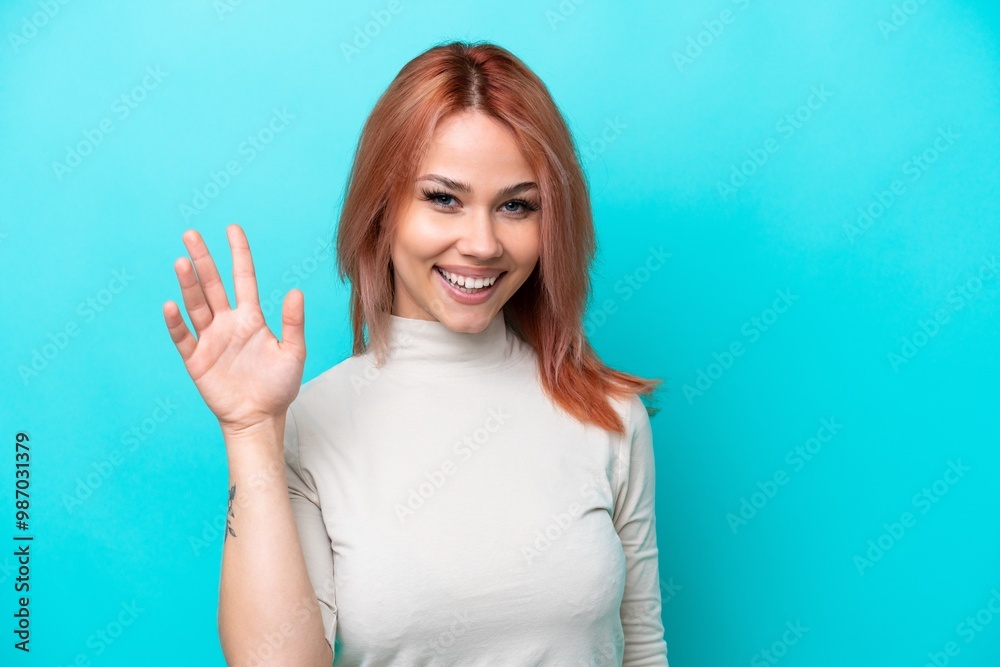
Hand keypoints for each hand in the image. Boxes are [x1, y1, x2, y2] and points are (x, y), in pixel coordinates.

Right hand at [163, 224, 305, 434]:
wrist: (259, 418)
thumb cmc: (279, 386)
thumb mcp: (293, 353)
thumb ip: (293, 323)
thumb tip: (296, 291)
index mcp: (251, 318)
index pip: (243, 278)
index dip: (238, 253)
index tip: (232, 228)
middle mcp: (228, 323)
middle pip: (213, 285)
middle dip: (203, 259)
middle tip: (191, 234)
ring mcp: (210, 339)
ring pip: (196, 305)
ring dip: (188, 285)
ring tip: (181, 262)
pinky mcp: (196, 359)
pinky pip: (183, 338)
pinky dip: (176, 323)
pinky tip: (171, 305)